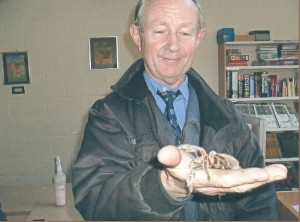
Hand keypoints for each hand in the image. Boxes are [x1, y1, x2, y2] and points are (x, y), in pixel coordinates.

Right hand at [158, 145, 287, 195]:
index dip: (242, 178)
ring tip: (280, 171)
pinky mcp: (226, 180)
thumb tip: (164, 153)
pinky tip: (269, 172)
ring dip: (263, 178)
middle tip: (281, 172)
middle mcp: (217, 185)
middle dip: (261, 179)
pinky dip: (257, 177)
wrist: (178, 182)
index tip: (260, 173)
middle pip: (241, 184)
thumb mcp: (170, 161)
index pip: (225, 180)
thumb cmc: (175, 169)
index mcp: (205, 180)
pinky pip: (244, 180)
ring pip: (245, 183)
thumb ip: (169, 157)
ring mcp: (223, 184)